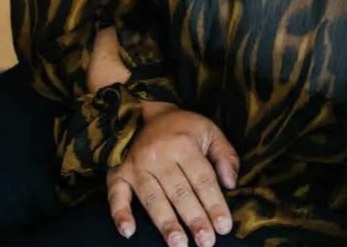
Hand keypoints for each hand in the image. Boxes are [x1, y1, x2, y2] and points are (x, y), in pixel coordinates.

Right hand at [107, 102, 239, 246]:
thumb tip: (230, 184)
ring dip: (166, 223)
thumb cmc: (183, 128)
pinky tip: (128, 231)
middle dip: (194, 219)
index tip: (224, 226)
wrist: (146, 113)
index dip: (214, 204)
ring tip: (178, 243)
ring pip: (153, 198)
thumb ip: (225, 155)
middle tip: (206, 242)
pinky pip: (116, 194)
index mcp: (184, 144)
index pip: (202, 179)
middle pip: (180, 192)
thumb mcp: (209, 131)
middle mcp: (159, 155)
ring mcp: (137, 165)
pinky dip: (120, 213)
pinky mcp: (118, 173)